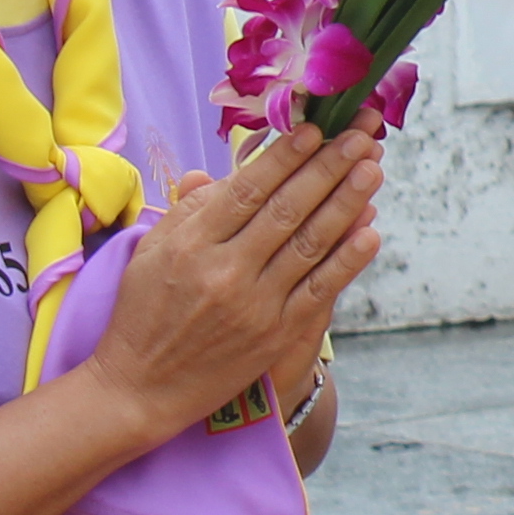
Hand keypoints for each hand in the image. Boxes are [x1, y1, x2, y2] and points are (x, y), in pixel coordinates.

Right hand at [92, 125, 385, 444]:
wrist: (140, 387)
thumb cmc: (144, 312)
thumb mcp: (150, 252)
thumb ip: (188, 209)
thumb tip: (215, 171)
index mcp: (190, 243)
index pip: (247, 189)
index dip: (285, 157)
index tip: (316, 127)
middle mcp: (224, 270)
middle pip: (287, 209)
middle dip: (329, 166)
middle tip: (362, 134)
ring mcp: (254, 304)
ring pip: (310, 243)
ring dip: (348, 202)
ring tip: (373, 168)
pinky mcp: (274, 334)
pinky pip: (319, 289)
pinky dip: (348, 260)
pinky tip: (371, 231)